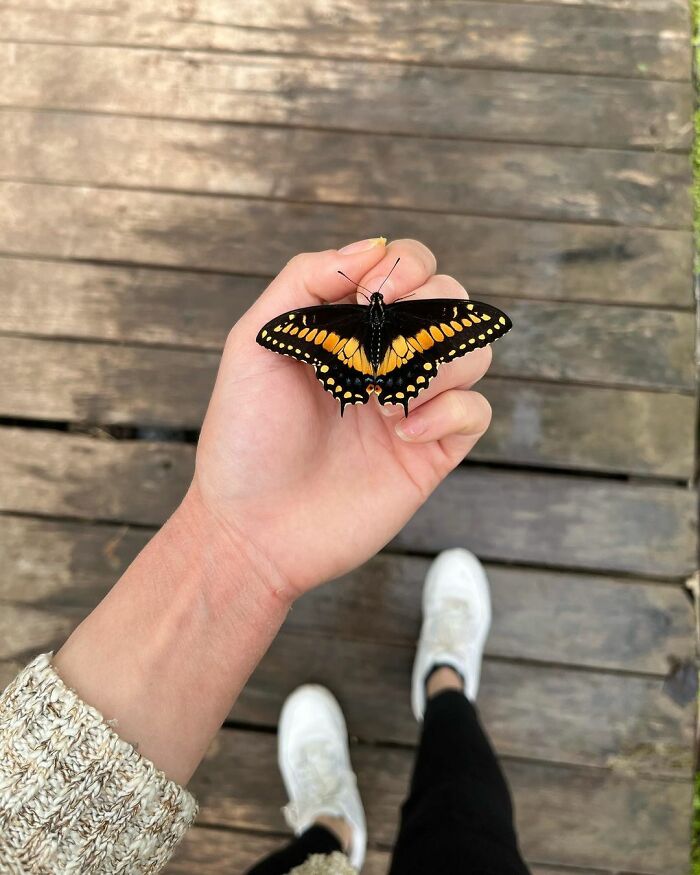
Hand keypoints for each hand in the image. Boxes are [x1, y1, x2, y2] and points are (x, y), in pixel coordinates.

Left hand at [191, 238, 492, 599]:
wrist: (252, 530)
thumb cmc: (245, 438)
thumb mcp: (254, 342)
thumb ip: (305, 279)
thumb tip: (372, 249)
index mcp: (348, 328)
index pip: (409, 269)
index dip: (407, 267)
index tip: (376, 294)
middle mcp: (386, 360)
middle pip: (453, 302)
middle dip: (429, 311)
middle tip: (382, 349)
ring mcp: (411, 406)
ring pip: (474, 351)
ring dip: (440, 362)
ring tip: (384, 398)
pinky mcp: (430, 452)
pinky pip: (474, 411)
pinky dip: (448, 411)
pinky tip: (400, 432)